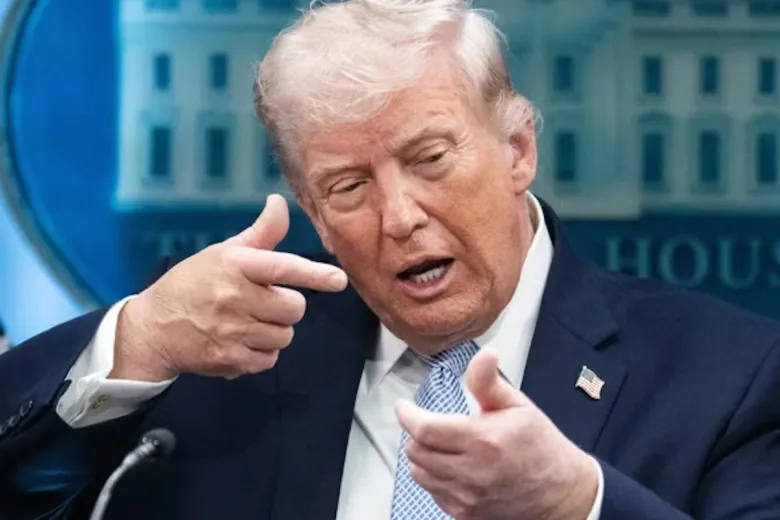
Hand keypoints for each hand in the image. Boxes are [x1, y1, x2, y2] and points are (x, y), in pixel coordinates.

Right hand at [111, 194, 347, 381]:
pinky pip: (269, 360)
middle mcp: (234, 297)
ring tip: (248, 323)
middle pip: (294, 308)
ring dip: (274, 331)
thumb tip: (279, 203)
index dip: (315, 275)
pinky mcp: (228, 360)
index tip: (339, 280)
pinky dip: (261, 353)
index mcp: (236, 265)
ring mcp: (231, 331)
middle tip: (264, 303)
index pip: (283, 267)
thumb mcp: (223, 253)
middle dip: (286, 306)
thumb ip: (260, 234)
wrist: (152, 327)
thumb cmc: (193, 283)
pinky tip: (240, 342)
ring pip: (284, 336)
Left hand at [395, 348, 597, 519]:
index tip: (403, 406)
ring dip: (422, 455)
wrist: (561, 493)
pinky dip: (433, 476)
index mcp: (484, 441)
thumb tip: (485, 354)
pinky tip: (451, 465)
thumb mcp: (518, 405)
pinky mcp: (466, 513)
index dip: (407, 416)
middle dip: (416, 433)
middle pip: (416, 451)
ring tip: (440, 443)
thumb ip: (489, 382)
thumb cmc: (539, 445)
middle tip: (427, 422)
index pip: (426, 430)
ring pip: (419, 473)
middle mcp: (473, 472)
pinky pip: (432, 492)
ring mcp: (468, 497)